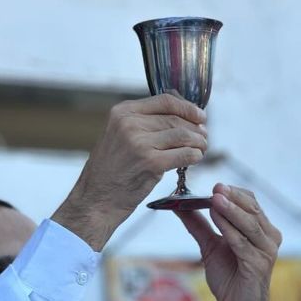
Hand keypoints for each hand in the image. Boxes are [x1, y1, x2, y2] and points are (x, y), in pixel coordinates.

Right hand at [52, 95, 206, 250]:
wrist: (96, 200)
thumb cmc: (111, 171)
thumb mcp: (119, 136)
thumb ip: (144, 121)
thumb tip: (179, 108)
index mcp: (121, 112)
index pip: (164, 101)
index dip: (187, 107)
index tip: (200, 115)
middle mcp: (129, 124)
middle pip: (175, 118)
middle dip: (195, 127)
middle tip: (204, 136)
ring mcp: (139, 143)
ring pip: (183, 135)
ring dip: (198, 142)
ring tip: (202, 148)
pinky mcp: (150, 163)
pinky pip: (184, 154)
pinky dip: (195, 156)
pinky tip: (196, 159)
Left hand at [177, 184, 281, 300]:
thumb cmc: (230, 279)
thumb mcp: (210, 246)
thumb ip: (198, 225)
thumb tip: (179, 204)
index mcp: (261, 230)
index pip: (251, 202)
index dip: (234, 192)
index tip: (214, 186)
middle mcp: (269, 237)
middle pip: (252, 209)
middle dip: (232, 197)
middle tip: (215, 187)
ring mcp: (266, 251)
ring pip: (249, 223)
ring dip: (230, 210)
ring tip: (215, 198)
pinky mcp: (259, 265)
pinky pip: (243, 243)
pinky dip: (229, 229)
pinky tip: (216, 218)